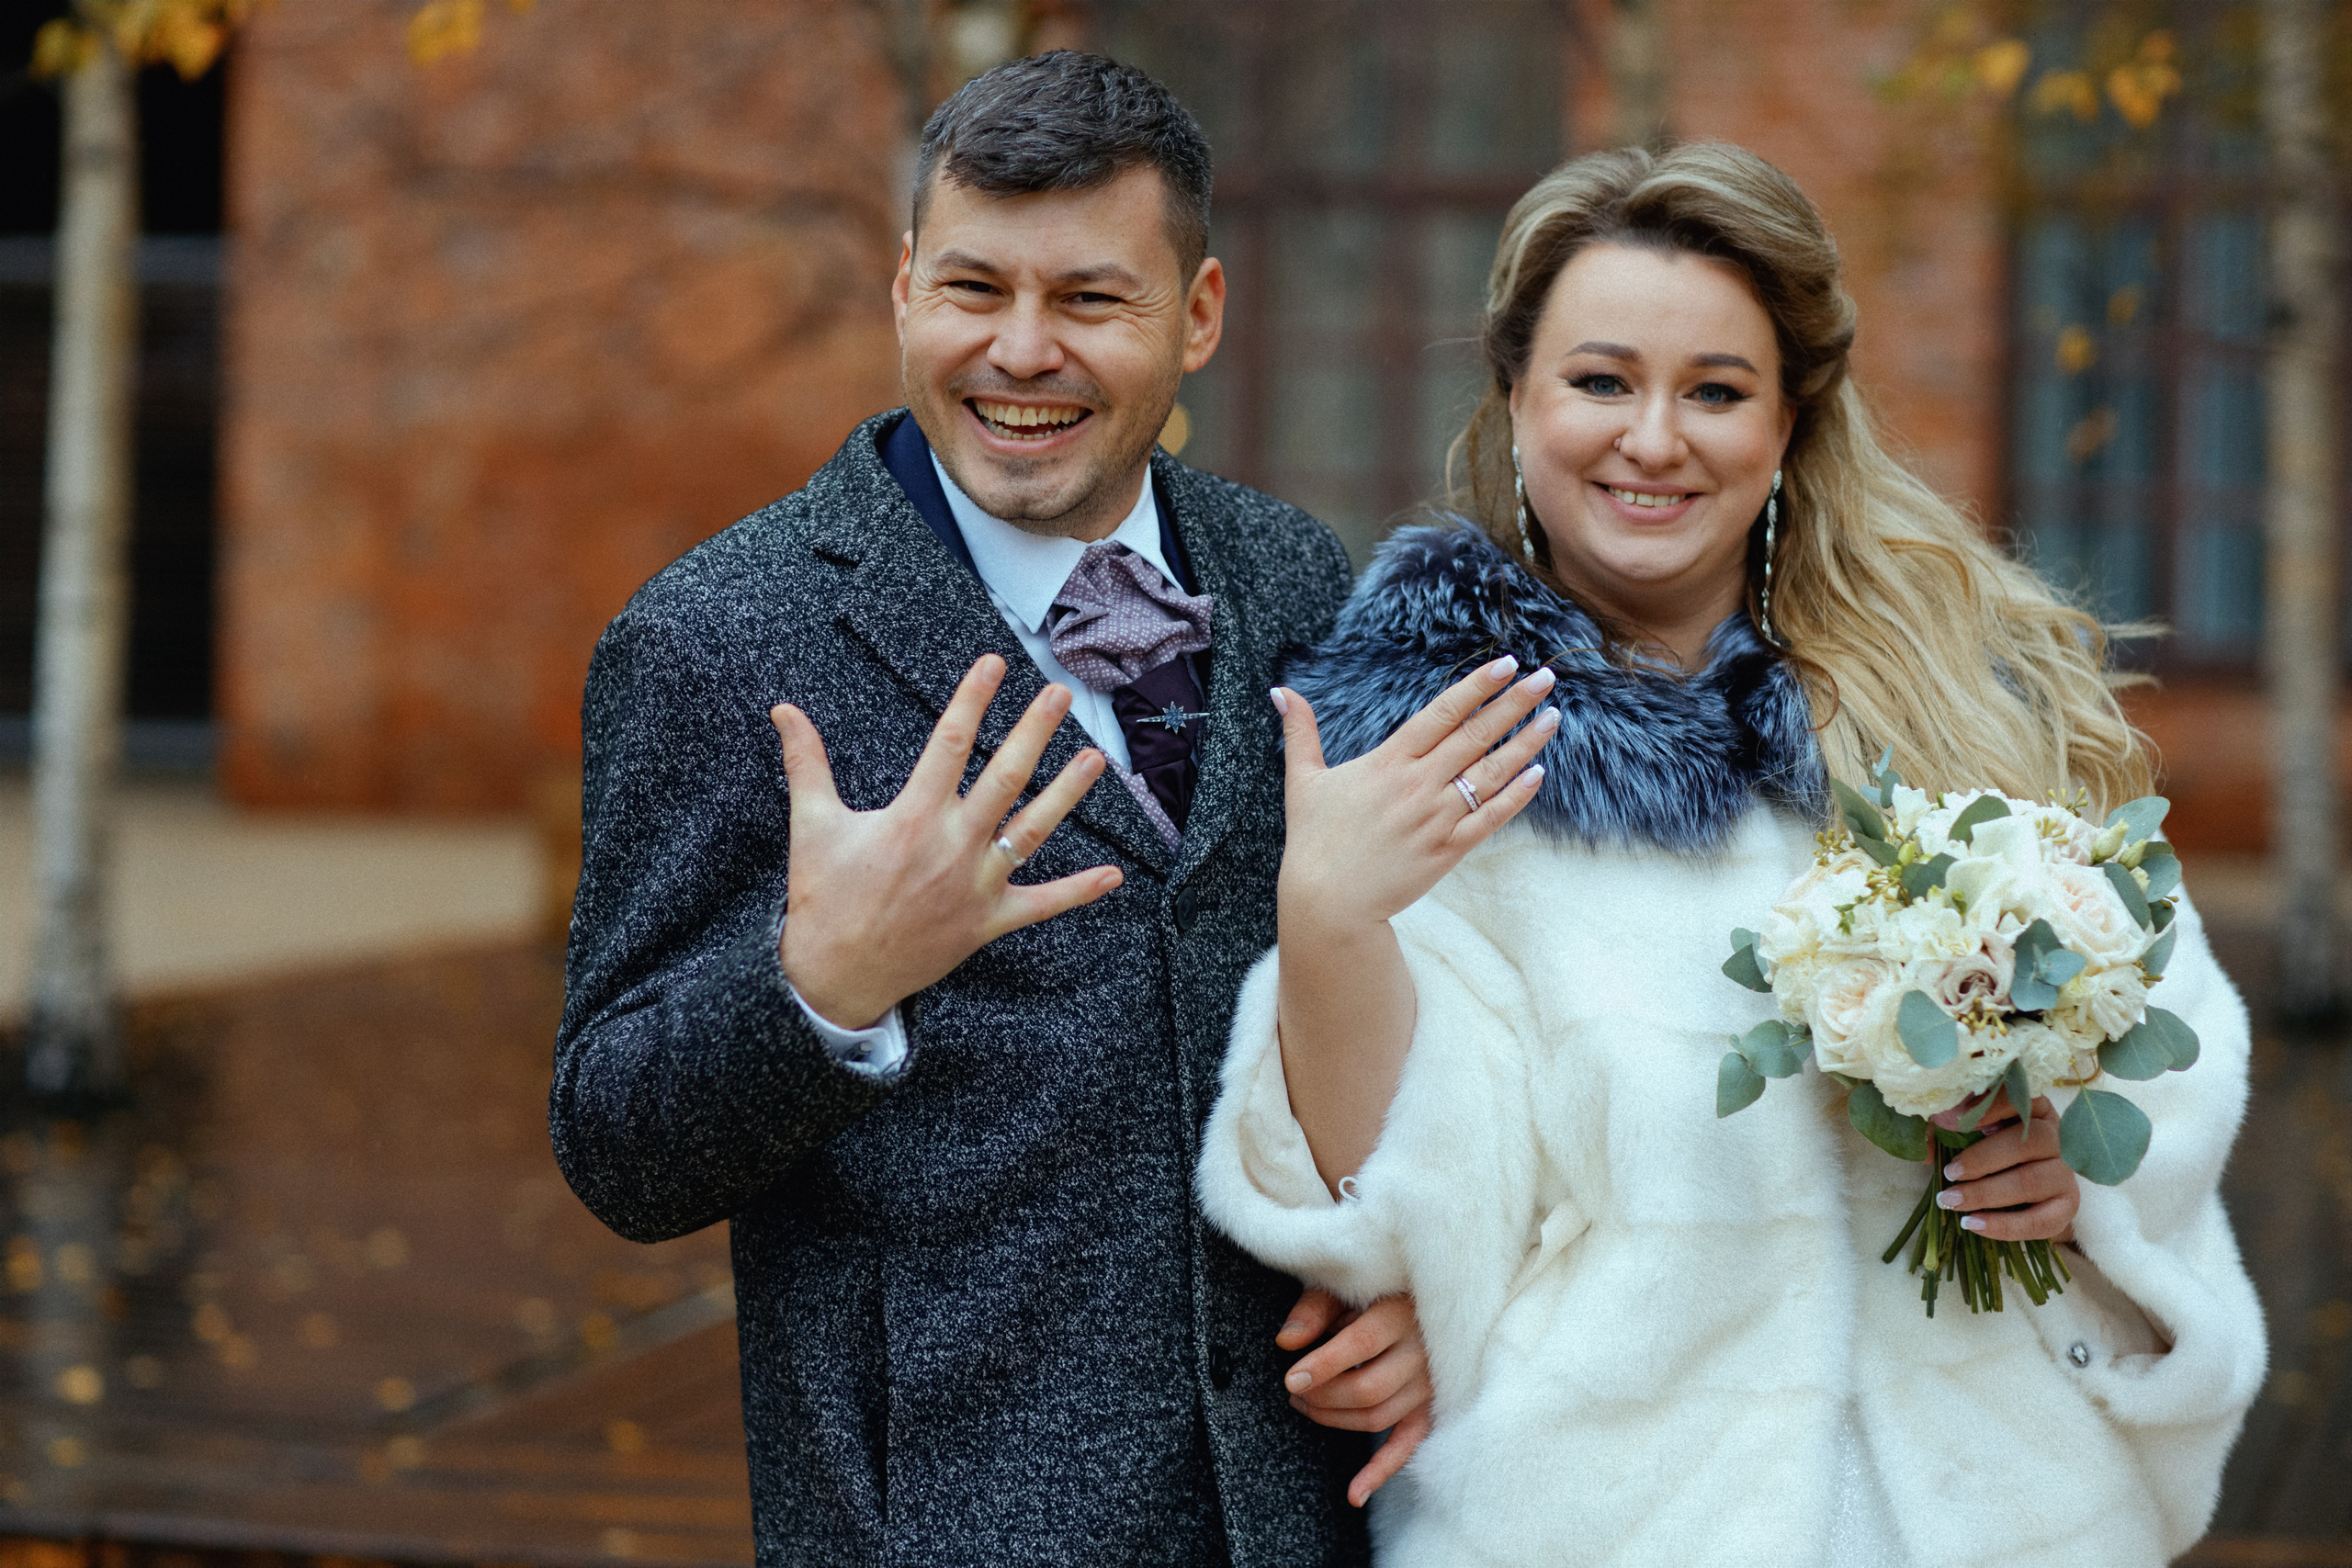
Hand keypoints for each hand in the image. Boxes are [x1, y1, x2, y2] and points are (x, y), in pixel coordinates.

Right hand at [773, 654, 1122, 1027]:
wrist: (835, 975)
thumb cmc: (823, 898)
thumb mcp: (811, 824)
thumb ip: (805, 763)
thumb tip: (784, 710)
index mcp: (912, 817)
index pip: (950, 744)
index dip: (972, 699)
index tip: (994, 663)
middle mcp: (952, 846)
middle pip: (1003, 779)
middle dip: (1033, 733)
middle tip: (1059, 695)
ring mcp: (975, 885)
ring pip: (1032, 831)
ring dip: (1066, 795)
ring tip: (1095, 759)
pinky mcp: (988, 921)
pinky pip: (1041, 905)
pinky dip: (1077, 892)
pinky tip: (1114, 875)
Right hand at [1273, 656, 1557, 936]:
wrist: (1328, 904)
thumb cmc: (1315, 841)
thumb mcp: (1302, 780)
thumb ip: (1299, 731)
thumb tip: (1280, 691)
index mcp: (1388, 762)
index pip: (1441, 713)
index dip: (1476, 687)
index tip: (1506, 664)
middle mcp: (1418, 786)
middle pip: (1475, 735)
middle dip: (1514, 704)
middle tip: (1545, 678)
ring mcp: (1436, 818)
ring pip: (1491, 774)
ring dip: (1525, 743)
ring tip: (1553, 717)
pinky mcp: (1448, 850)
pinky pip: (1491, 817)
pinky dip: (1516, 795)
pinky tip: (1538, 772)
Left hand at [1278, 1286, 1432, 1507]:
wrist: (1428, 1296)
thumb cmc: (1378, 1288)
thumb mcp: (1346, 1286)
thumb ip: (1315, 1308)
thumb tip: (1286, 1341)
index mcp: (1399, 1315)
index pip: (1360, 1347)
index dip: (1322, 1366)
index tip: (1290, 1378)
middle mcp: (1422, 1353)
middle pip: (1367, 1390)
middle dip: (1322, 1397)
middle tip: (1293, 1391)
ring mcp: (1430, 1385)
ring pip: (1379, 1417)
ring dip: (1335, 1420)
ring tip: (1305, 1406)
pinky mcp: (1430, 1408)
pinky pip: (1406, 1446)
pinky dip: (1380, 1472)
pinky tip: (1353, 1494)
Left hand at [1935, 1092, 2078, 1243]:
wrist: (2022, 1193)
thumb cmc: (1988, 1151)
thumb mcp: (1968, 1132)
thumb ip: (1947, 1128)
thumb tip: (1926, 1137)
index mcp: (2035, 1110)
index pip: (2022, 1099)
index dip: (1992, 1107)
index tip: (1957, 1118)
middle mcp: (2058, 1138)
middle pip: (2028, 1143)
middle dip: (1982, 1159)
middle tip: (1949, 1173)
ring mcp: (2065, 1174)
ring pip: (2031, 1182)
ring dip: (1986, 1193)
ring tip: (1951, 1200)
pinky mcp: (2066, 1207)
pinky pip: (2040, 1221)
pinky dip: (2003, 1226)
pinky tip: (1972, 1224)